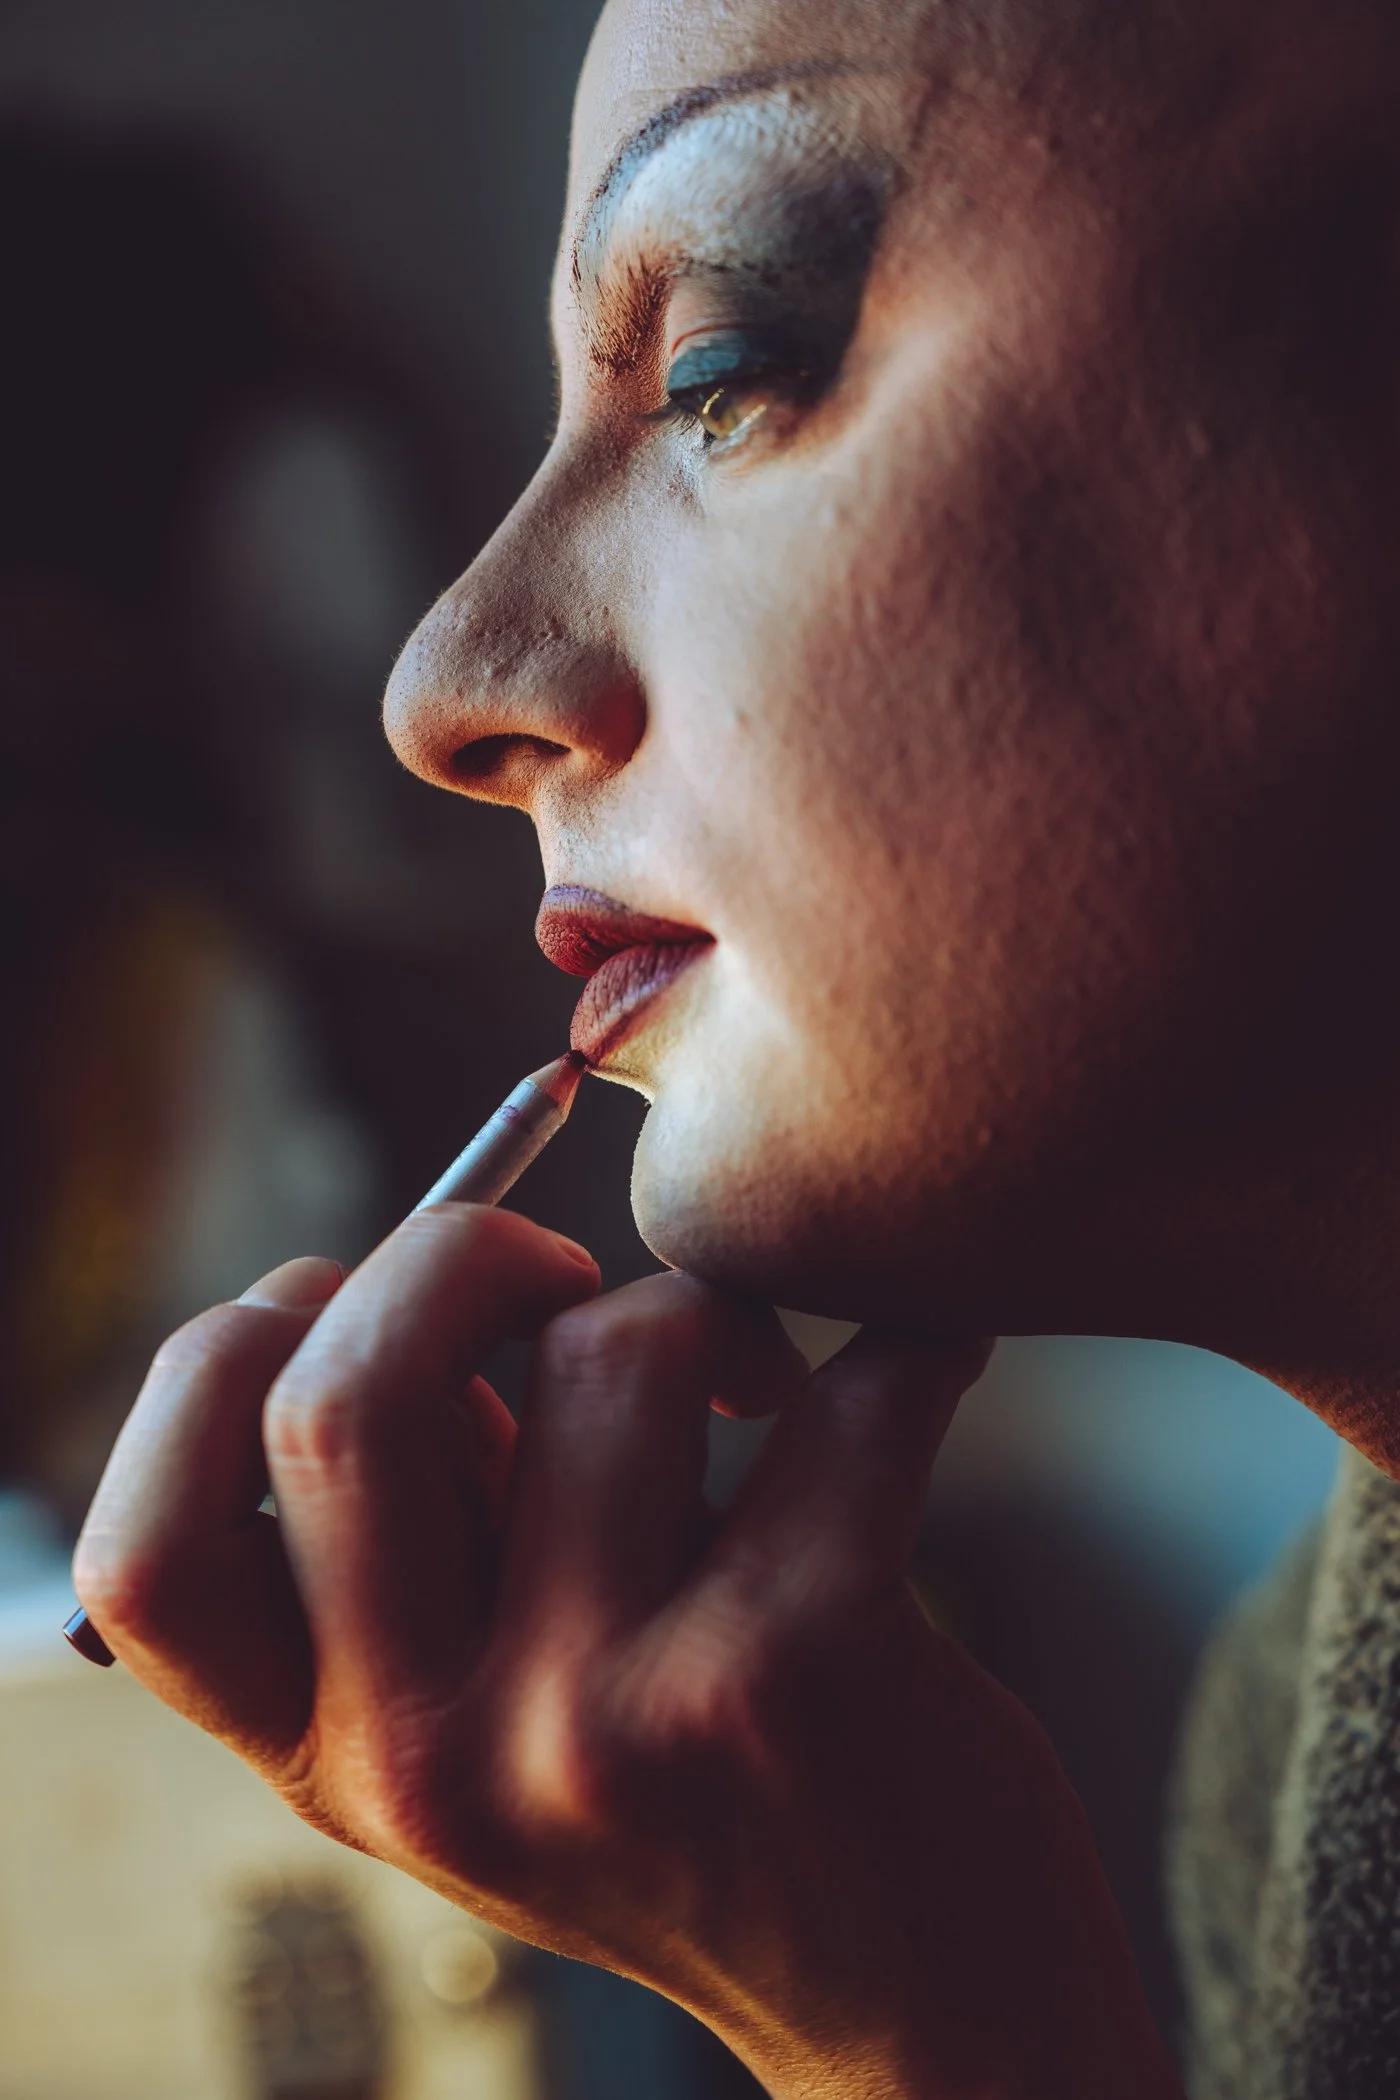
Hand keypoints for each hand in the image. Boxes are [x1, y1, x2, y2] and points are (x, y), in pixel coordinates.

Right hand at [75, 1208, 1179, 2099]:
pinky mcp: (796, 1673)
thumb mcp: (500, 1725)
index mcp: (336, 1764)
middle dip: (457, 1251)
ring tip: (758, 1385)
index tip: (343, 1305)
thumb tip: (401, 1283)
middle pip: (343, 1398)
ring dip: (709, 1313)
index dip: (217, 1365)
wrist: (926, 2010)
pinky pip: (852, 1391)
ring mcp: (610, 1722)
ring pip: (615, 1345)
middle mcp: (439, 1760)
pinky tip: (919, 1377)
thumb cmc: (702, 1812)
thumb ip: (420, 1541)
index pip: (152, 1552)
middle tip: (560, 1270)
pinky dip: (912, 1345)